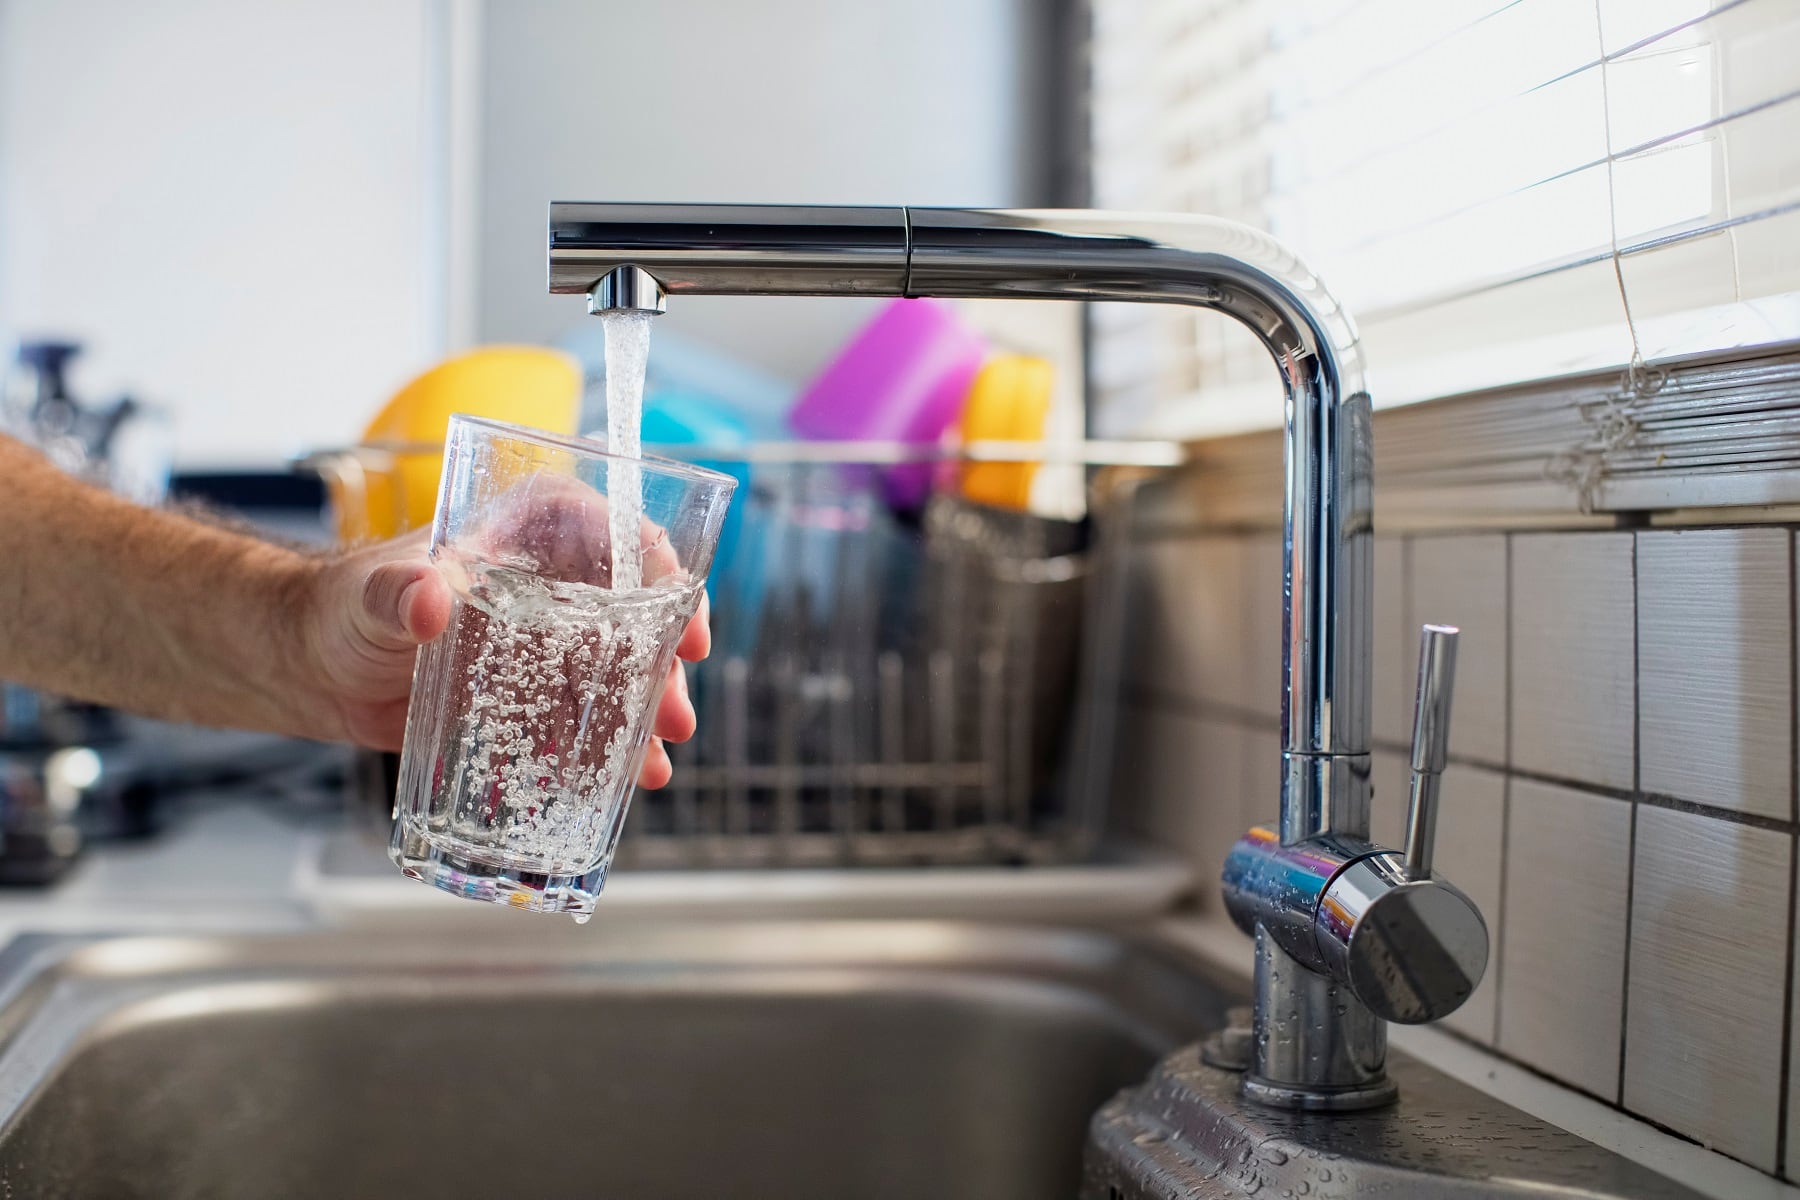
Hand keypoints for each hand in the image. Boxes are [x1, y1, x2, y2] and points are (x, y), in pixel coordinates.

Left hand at [294, 528, 708, 787]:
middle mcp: (554, 578)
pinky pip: (586, 714)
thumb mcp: (367, 596)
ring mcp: (549, 638)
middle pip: (638, 612)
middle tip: (676, 719)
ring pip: (622, 669)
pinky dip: (607, 746)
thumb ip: (395, 593)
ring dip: (646, 716)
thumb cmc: (338, 608)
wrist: (315, 669)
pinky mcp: (534, 690)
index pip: (620, 535)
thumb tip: (428, 597)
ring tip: (652, 766)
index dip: (665, 580)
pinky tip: (621, 778)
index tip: (683, 631)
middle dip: (665, 669)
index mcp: (531, 528)